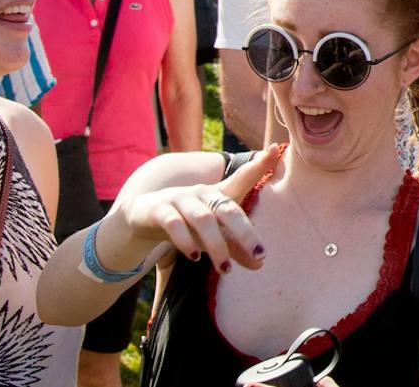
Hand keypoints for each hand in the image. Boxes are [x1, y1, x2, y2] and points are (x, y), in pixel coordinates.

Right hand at [117, 142, 282, 273]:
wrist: (142, 217)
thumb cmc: (187, 223)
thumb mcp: (213, 235)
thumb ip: (235, 248)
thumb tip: (260, 264)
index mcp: (219, 194)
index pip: (242, 178)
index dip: (258, 165)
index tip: (276, 149)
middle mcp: (202, 193)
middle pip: (227, 208)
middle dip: (245, 231)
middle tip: (260, 254)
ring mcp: (179, 199)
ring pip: (202, 219)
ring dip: (216, 245)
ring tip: (225, 269)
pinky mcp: (158, 210)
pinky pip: (173, 223)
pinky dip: (185, 240)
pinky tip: (194, 256)